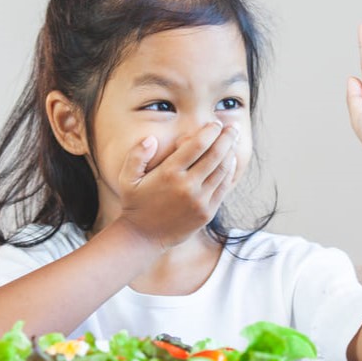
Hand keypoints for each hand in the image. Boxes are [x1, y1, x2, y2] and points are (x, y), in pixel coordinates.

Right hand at [115, 122, 238, 248]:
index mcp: (169, 173)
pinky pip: (223, 188)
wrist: (143, 237)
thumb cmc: (135, 203)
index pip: (197, 145)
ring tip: (234, 140)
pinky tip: (231, 161)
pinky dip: (229, 172)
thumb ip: (136, 155)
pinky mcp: (207, 212)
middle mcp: (187, 186)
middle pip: (215, 155)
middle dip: (227, 138)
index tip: (216, 123)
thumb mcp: (127, 178)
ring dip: (231, 153)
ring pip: (222, 171)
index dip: (210, 132)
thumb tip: (151, 139)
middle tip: (233, 127)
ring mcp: (199, 200)